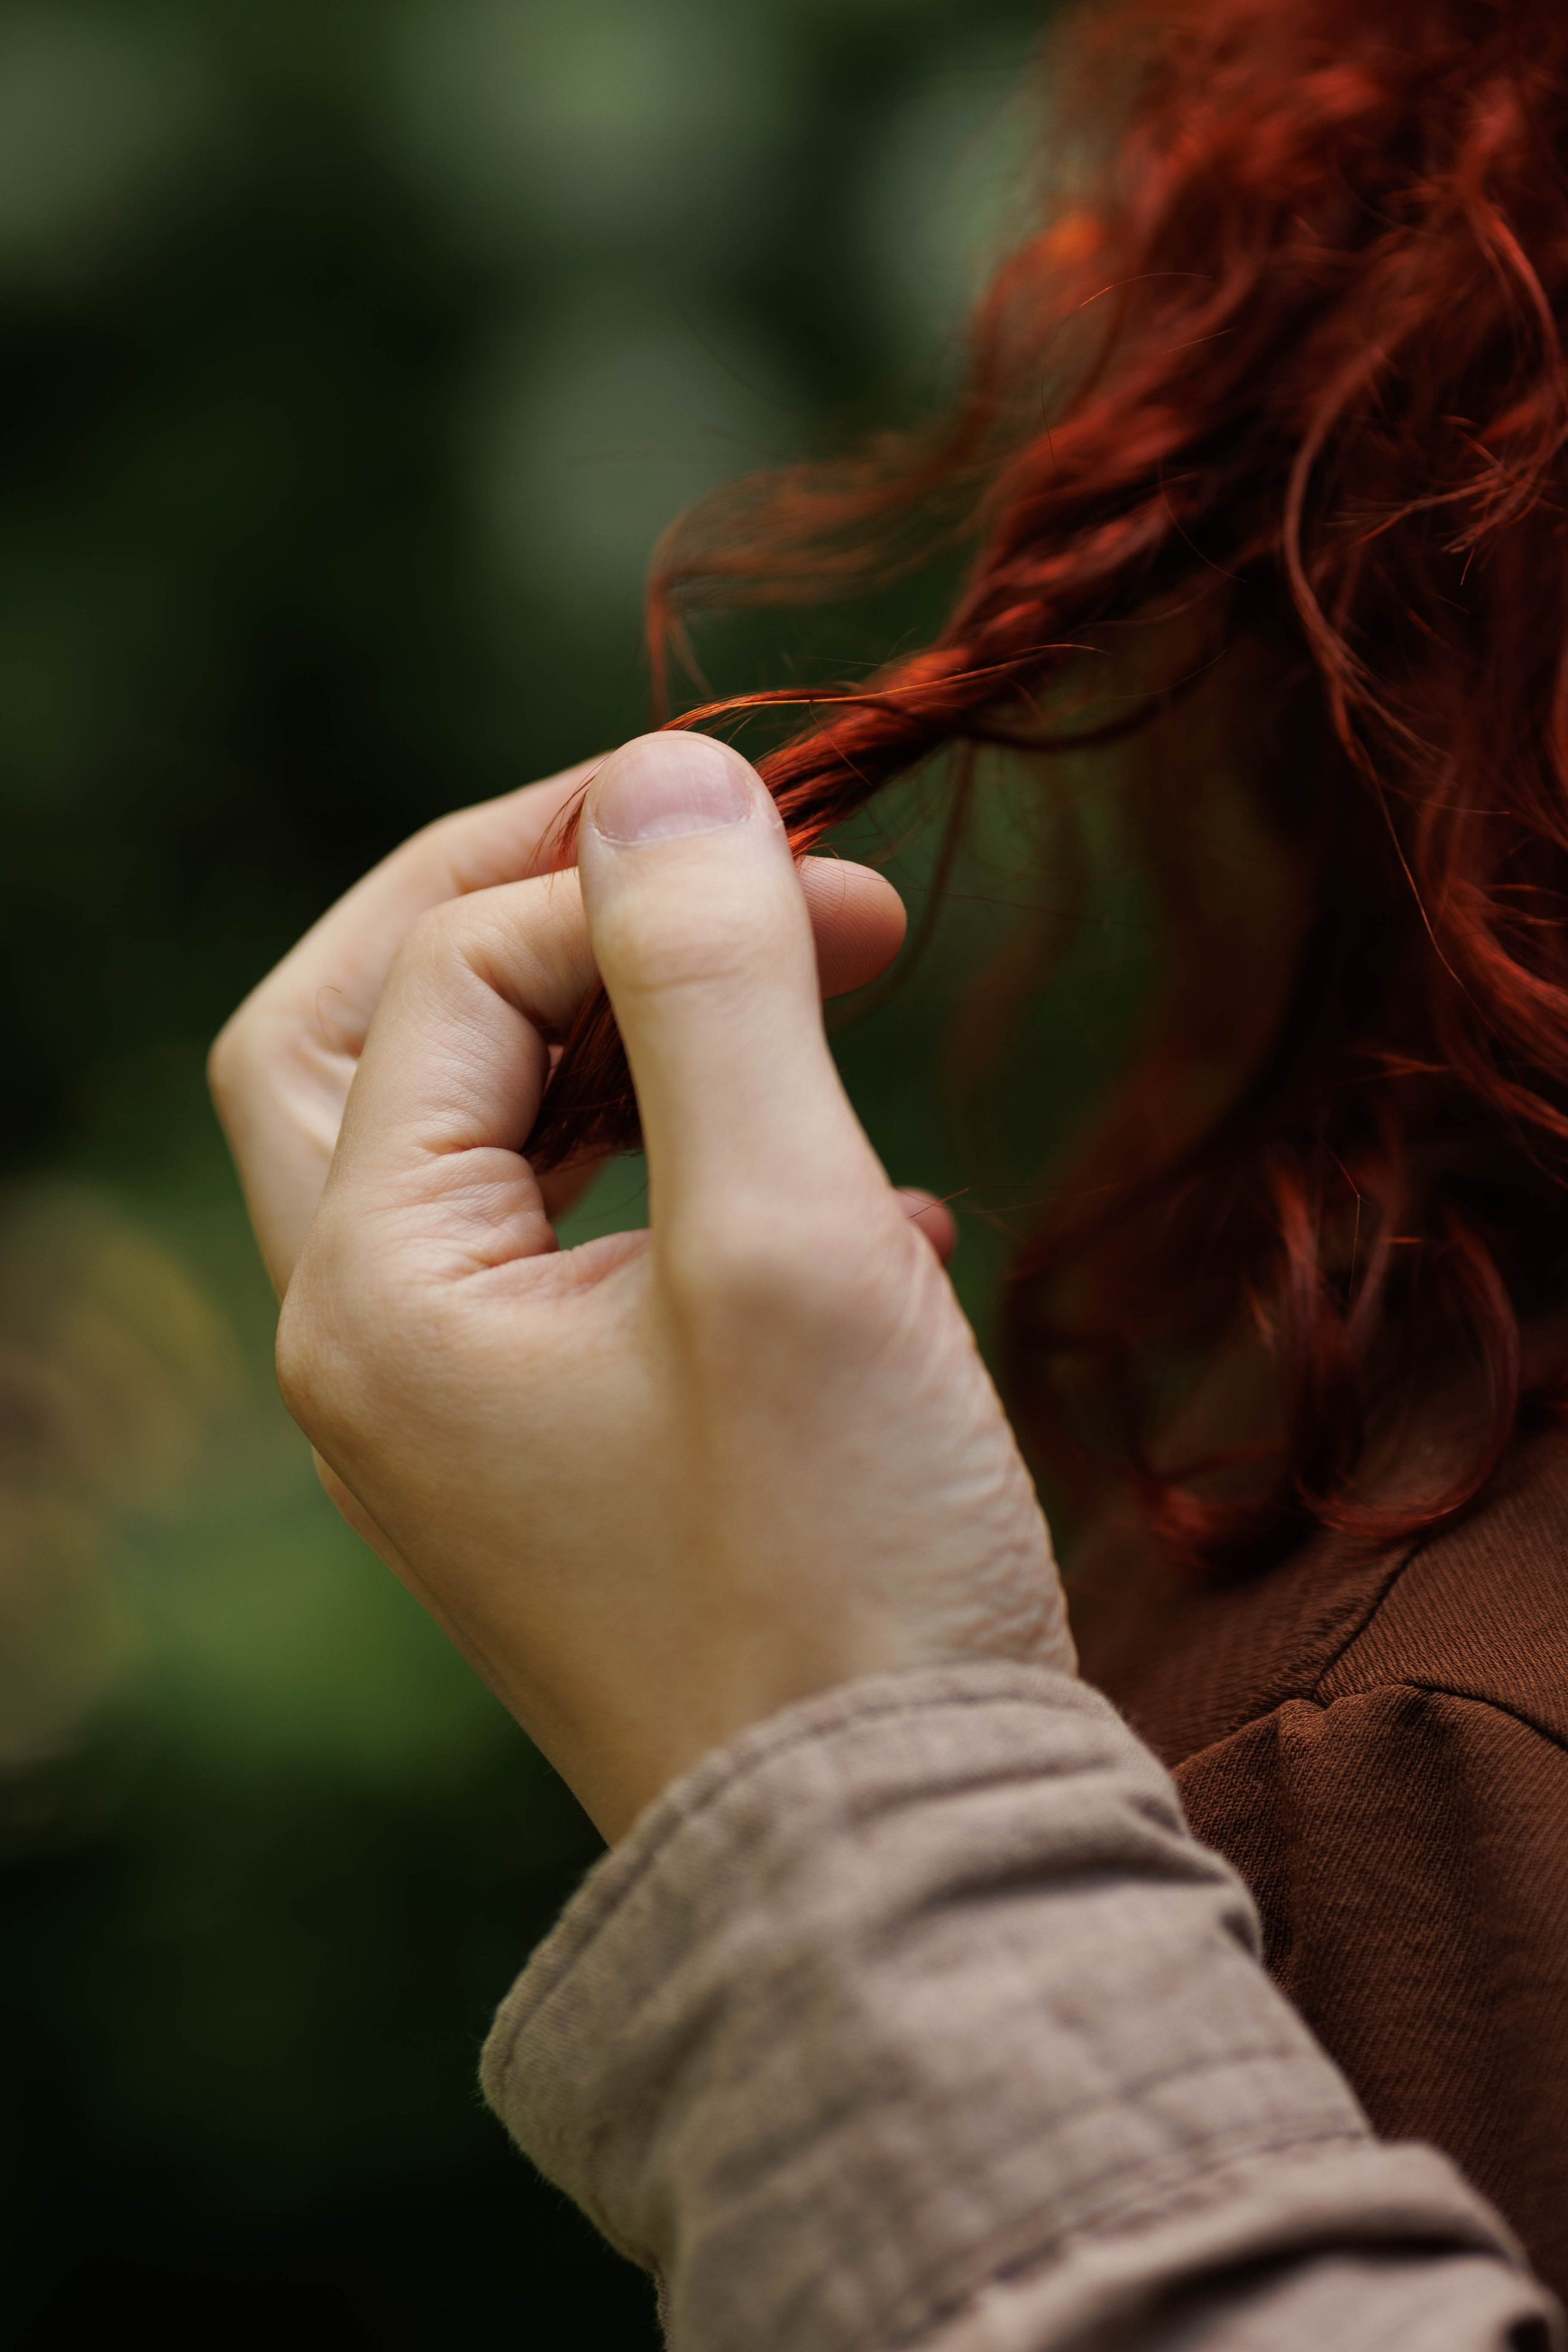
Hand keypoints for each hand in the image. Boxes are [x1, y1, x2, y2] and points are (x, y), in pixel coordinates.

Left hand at [226, 735, 1073, 1837]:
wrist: (899, 1869)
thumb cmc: (838, 1568)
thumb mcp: (784, 1236)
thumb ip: (713, 985)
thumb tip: (670, 775)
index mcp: (377, 1295)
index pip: (453, 982)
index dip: (622, 885)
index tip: (823, 866)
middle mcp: (385, 1353)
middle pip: (379, 1043)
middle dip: (528, 917)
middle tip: (694, 844)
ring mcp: (478, 1416)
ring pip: (494, 1146)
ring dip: (631, 1041)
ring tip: (807, 992)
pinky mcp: (587, 1460)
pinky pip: (599, 1254)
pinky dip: (698, 1174)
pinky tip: (867, 1199)